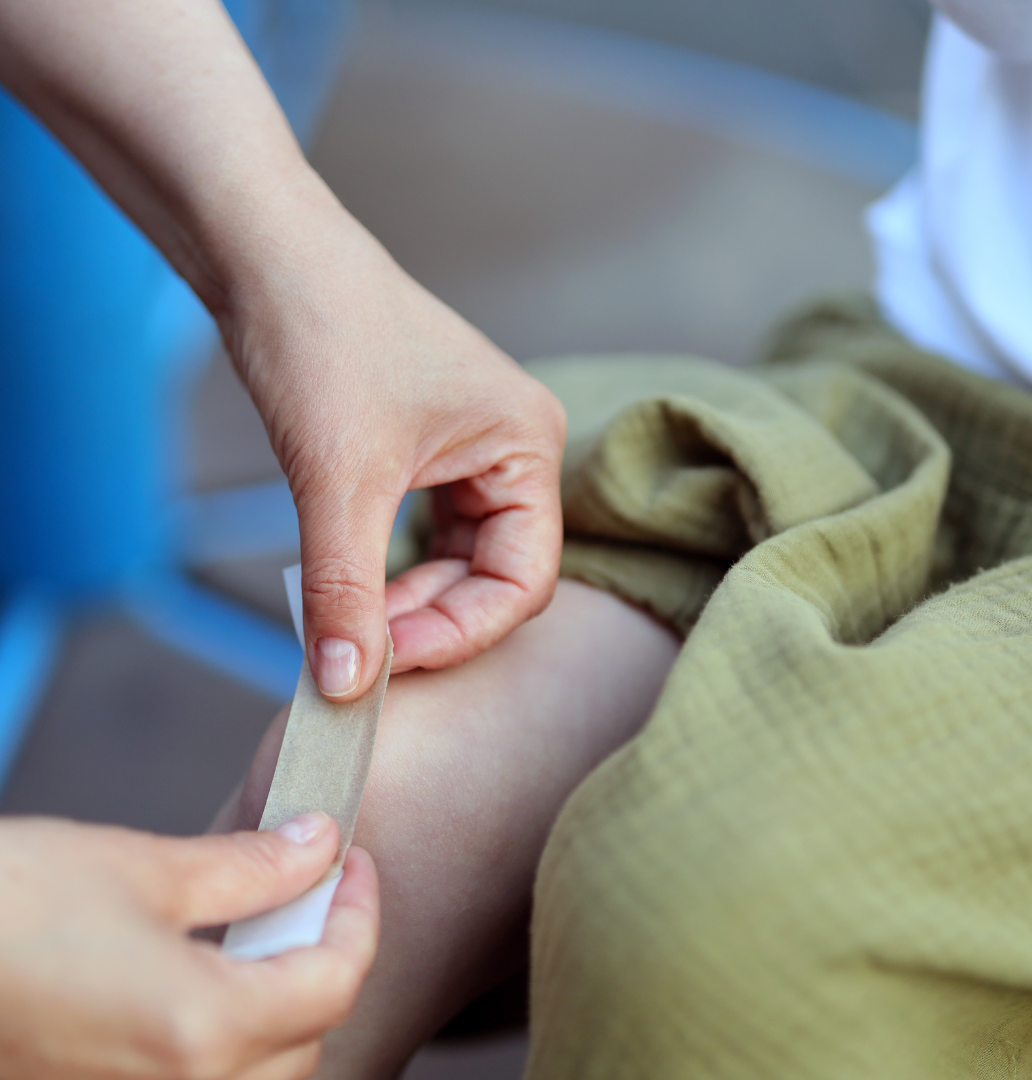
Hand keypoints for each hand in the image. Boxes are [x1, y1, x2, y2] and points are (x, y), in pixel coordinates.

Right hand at [0, 813, 377, 1079]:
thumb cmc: (4, 905)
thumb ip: (251, 868)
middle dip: (324, 962)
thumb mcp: (143, 867)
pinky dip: (227, 1040)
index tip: (353, 865)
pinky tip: (204, 981)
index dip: (358, 914)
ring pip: (259, 1077)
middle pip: (306, 1041)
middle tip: (311, 894)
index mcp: (197, 1032)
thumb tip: (318, 848)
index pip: (332, 984)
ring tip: (260, 935)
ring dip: (281, 1009)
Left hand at [224, 195, 566, 699]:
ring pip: (457, 560)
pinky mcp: (428, 450)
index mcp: (527, 447)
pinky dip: (389, 569)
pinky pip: (426, 533)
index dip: (459, 633)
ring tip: (346, 624)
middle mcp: (513, 451)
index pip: (523, 580)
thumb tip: (344, 685)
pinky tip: (351, 587)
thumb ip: (345, 590)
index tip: (383, 664)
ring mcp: (472, 450)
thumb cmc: (320, 333)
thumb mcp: (338, 478)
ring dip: (405, 600)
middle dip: (426, 620)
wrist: (264, 253)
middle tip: (355, 654)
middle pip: (493, 576)